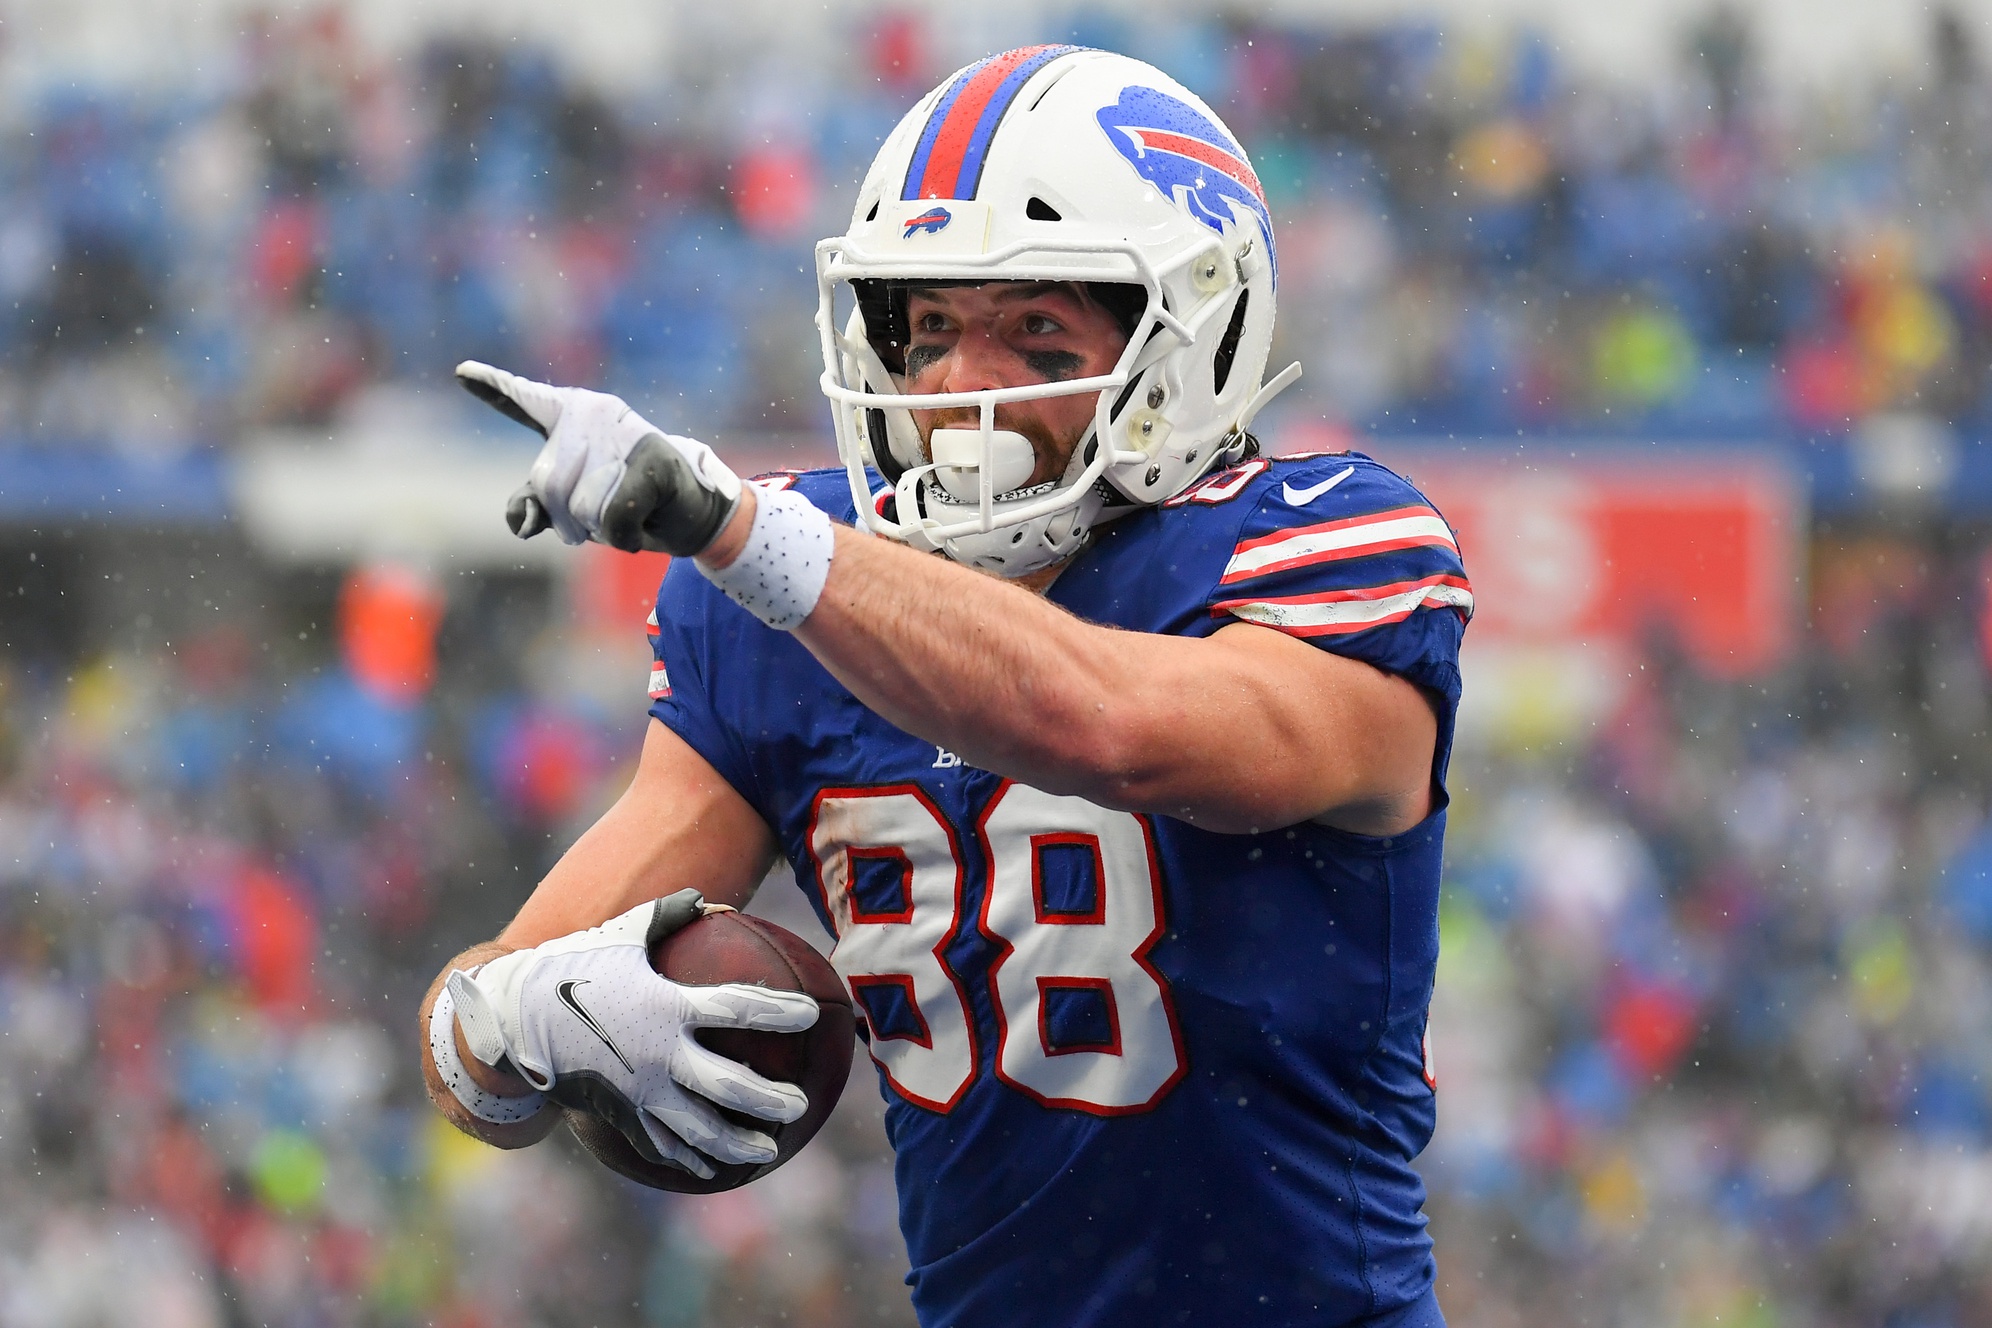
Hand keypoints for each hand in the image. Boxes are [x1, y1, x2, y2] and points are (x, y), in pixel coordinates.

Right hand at [447, 890, 819, 1179]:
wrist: (511, 1019)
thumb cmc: (572, 967)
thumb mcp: (621, 935)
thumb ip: (666, 917)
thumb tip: (700, 896)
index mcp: (667, 1006)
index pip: (738, 1009)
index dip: (779, 1011)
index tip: (812, 1013)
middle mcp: (659, 1054)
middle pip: (730, 1085)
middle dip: (770, 1099)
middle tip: (799, 1104)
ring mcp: (641, 1091)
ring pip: (701, 1129)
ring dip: (740, 1142)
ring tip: (770, 1148)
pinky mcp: (621, 1113)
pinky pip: (663, 1143)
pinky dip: (691, 1157)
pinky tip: (714, 1169)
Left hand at [456, 361, 743, 555]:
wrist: (691, 514)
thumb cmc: (628, 502)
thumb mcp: (573, 504)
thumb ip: (535, 505)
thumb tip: (520, 523)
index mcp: (572, 416)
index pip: (526, 401)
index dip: (494, 388)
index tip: (461, 372)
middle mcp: (596, 414)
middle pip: (548, 486)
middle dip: (568, 521)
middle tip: (598, 522)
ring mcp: (628, 434)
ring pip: (580, 509)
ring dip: (600, 531)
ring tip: (627, 515)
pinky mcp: (655, 462)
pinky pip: (613, 519)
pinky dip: (623, 538)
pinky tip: (641, 526)